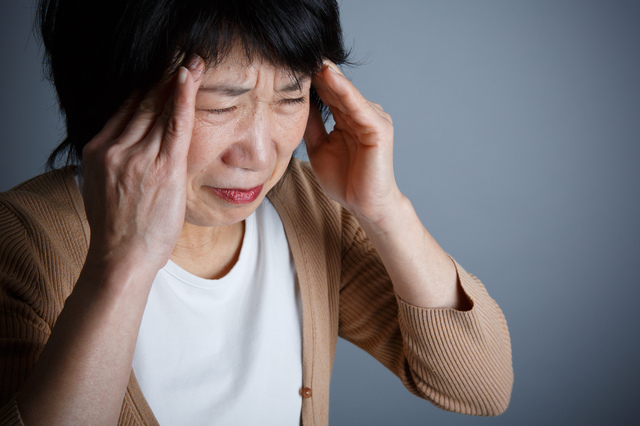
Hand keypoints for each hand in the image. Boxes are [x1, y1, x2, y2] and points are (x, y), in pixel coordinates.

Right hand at [81, 57, 204, 271]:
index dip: (144, 90)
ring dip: (178, 82)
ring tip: (193, 62)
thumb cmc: (118, 230)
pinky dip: (183, 98)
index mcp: (98, 151)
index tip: (161, 75)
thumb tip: (129, 150)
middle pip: (141, 103)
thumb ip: (115, 163)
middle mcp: (115, 148)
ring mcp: (138, 157)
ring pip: (158, 110)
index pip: (124, 110)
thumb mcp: (104, 188)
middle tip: (180, 57)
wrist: (120, 259)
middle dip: (163, 78)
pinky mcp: (163, 168)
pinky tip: (190, 77)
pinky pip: (175, 124)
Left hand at [304, 60, 400, 224]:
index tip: (289, 64)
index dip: (310, 80)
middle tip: (298, 50)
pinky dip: (345, 91)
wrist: (364, 205)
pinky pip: (358, 106)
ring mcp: (373, 119)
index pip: (328, 93)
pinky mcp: (379, 128)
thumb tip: (295, 103)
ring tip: (312, 57)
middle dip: (318, 72)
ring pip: (347, 93)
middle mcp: (362, 114)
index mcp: (348, 118)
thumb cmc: (345, 181)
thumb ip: (311, 126)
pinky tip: (330, 77)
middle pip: (337, 88)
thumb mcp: (319, 148)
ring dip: (330, 75)